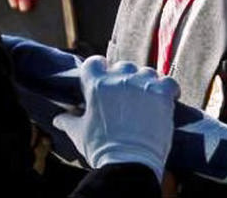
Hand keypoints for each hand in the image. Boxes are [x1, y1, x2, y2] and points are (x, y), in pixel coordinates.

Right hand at [53, 56, 179, 182]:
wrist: (129, 164)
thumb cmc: (102, 148)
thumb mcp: (80, 134)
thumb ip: (69, 121)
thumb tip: (58, 119)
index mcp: (96, 84)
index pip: (94, 62)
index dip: (98, 69)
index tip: (102, 77)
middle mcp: (119, 79)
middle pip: (122, 66)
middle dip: (123, 78)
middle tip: (126, 96)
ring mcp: (141, 84)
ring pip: (146, 72)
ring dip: (145, 83)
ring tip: (146, 99)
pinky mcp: (161, 94)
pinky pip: (168, 81)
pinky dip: (168, 88)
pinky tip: (167, 98)